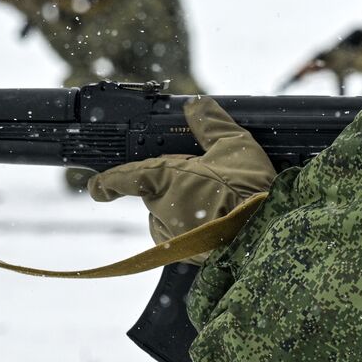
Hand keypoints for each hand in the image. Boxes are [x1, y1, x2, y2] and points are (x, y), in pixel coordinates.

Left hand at [87, 97, 275, 261]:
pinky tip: (220, 221)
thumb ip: (211, 124)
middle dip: (172, 188)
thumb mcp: (234, 145)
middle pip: (155, 196)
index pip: (125, 178)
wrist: (265, 234)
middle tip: (203, 180)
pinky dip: (195, 230)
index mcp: (165, 180)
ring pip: (168, 219)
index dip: (107, 182)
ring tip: (217, 202)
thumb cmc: (248, 190)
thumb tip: (196, 104)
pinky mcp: (190, 257)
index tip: (96, 186)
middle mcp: (162, 210)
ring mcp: (175, 237)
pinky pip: (183, 239)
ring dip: (182, 210)